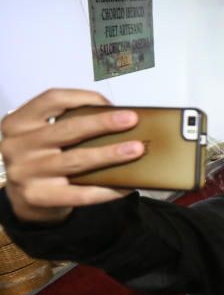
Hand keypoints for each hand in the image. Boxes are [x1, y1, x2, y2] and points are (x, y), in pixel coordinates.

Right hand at [0, 89, 144, 223]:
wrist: (22, 197)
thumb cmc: (39, 158)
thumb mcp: (42, 135)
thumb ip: (67, 124)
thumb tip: (115, 119)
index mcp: (19, 123)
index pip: (52, 99)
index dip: (83, 97)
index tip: (108, 102)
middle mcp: (18, 146)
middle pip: (68, 130)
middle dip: (103, 124)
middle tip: (131, 120)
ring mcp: (26, 172)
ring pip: (76, 160)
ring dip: (110, 154)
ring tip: (135, 150)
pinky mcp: (38, 197)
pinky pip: (80, 193)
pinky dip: (107, 188)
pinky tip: (126, 184)